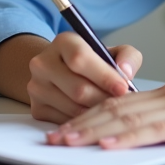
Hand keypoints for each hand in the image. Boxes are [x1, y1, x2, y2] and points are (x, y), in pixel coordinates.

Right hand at [26, 32, 142, 123]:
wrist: (62, 72)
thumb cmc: (93, 62)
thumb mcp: (113, 52)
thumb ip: (127, 56)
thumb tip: (126, 72)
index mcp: (63, 42)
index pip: (80, 58)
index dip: (104, 76)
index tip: (123, 88)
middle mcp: (43, 63)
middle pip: (77, 88)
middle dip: (104, 99)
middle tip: (121, 105)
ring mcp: (36, 87)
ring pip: (72, 108)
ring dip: (96, 114)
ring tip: (111, 111)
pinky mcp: (36, 108)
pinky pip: (64, 122)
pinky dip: (83, 123)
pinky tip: (94, 117)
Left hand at [47, 83, 164, 148]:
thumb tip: (147, 136)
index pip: (121, 103)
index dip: (88, 115)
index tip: (64, 128)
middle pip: (116, 108)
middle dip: (79, 123)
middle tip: (51, 137)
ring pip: (128, 117)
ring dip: (93, 130)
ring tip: (66, 141)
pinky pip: (155, 130)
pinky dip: (127, 136)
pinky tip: (108, 143)